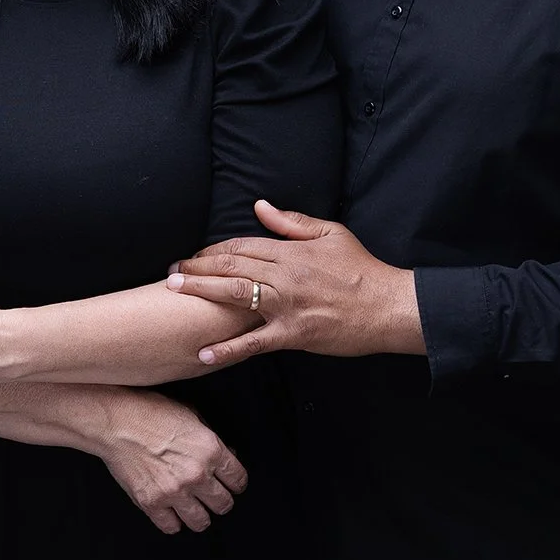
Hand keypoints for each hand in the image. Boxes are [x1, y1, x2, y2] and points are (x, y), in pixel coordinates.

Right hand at [94, 390, 247, 534]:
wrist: (115, 421)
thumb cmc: (150, 412)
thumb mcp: (191, 415)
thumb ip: (212, 439)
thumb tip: (227, 457)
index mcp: (211, 449)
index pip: (238, 480)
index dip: (235, 483)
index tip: (229, 484)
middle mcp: (196, 474)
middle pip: (224, 504)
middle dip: (219, 499)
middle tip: (210, 495)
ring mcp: (174, 491)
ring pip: (201, 522)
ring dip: (199, 515)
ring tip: (192, 507)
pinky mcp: (152, 503)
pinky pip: (171, 527)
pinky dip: (172, 521)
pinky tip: (170, 510)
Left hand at [166, 199, 415, 363]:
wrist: (388, 307)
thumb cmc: (361, 269)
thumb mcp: (331, 234)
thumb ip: (292, 222)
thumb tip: (259, 207)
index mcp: (291, 251)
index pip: (241, 246)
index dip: (213, 250)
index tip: (195, 255)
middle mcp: (284, 276)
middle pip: (230, 267)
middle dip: (196, 267)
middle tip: (171, 272)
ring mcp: (286, 306)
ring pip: (234, 296)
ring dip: (200, 292)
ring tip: (173, 293)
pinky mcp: (293, 335)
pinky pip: (254, 343)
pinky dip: (227, 349)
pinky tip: (204, 353)